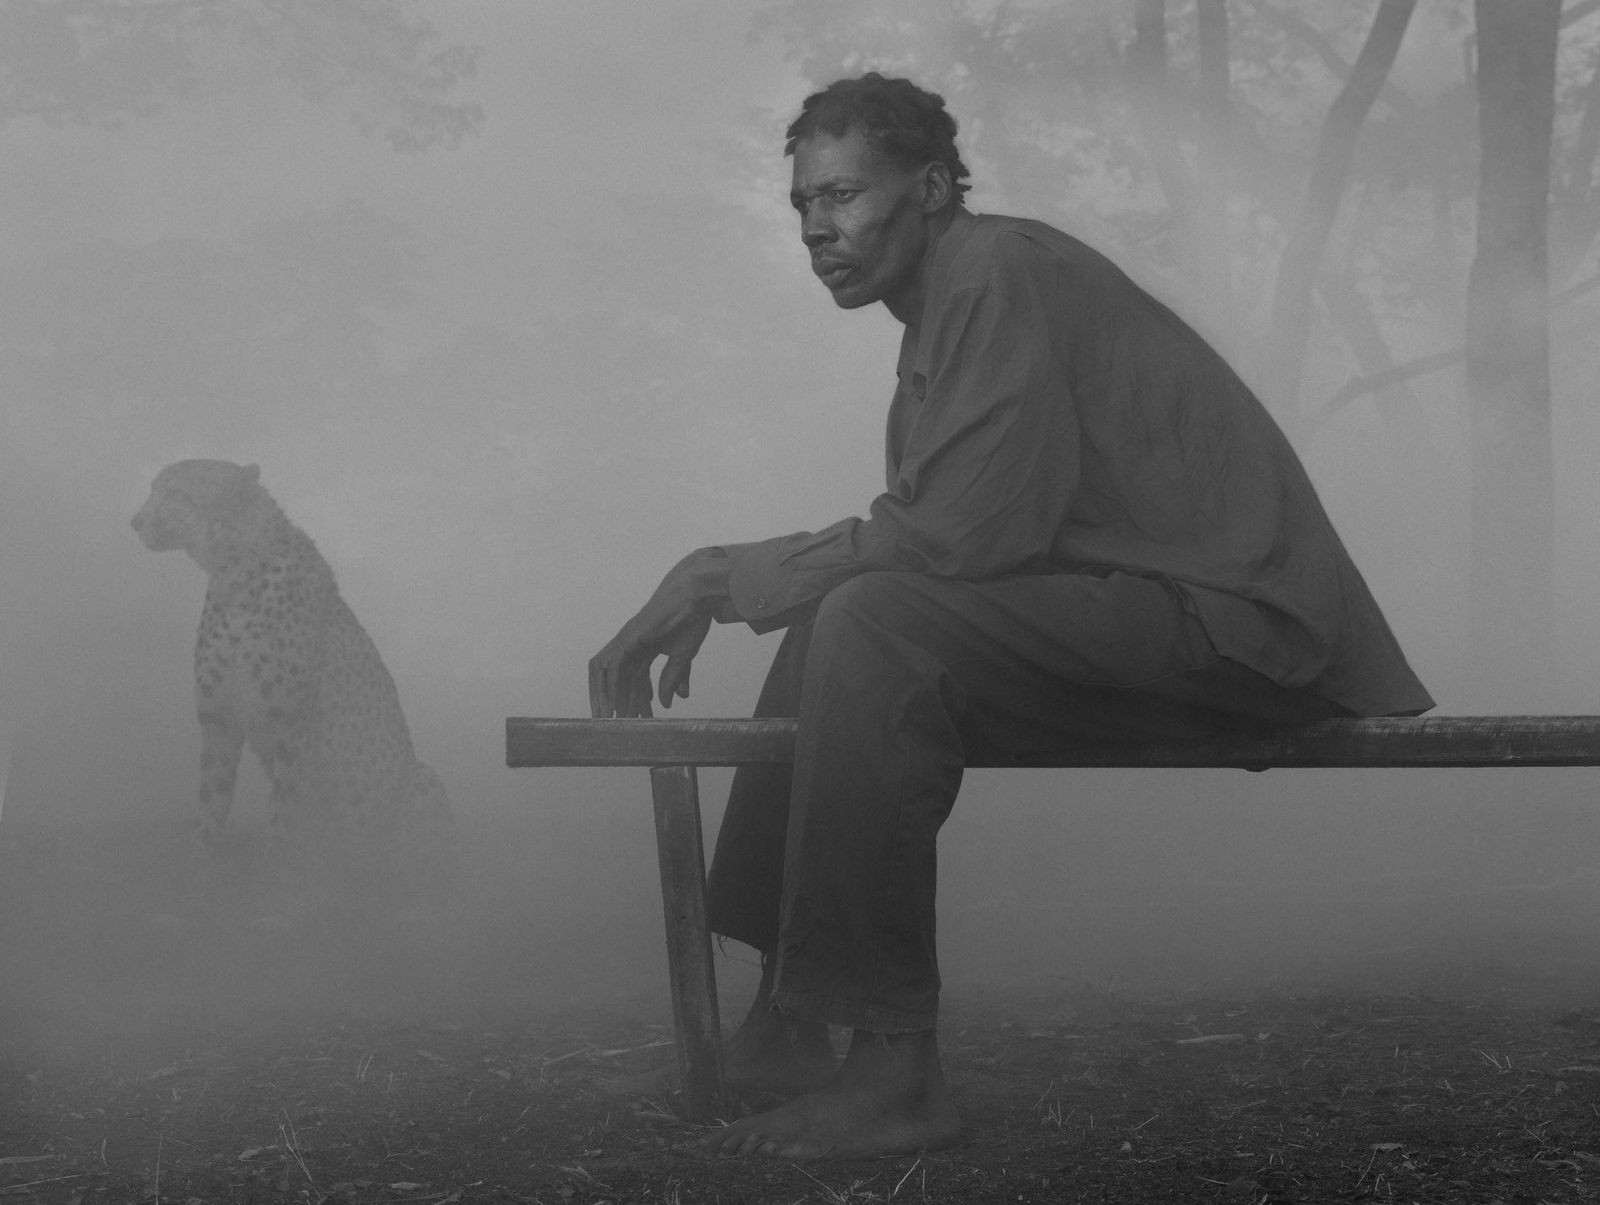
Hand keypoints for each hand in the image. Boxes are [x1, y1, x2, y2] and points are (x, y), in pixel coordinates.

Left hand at [589, 550, 727, 717]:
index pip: (633, 677)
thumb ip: (675, 677)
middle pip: (615, 677)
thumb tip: (672, 701)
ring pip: (606, 672)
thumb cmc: (691, 619)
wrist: (696, 597)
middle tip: (615, 725)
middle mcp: (630, 644)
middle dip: (614, 701)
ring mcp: (626, 639)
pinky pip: (614, 666)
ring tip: (609, 720)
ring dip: (606, 696)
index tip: (639, 718)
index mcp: (644, 647)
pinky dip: (612, 686)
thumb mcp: (684, 656)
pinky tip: (615, 704)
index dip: (635, 698)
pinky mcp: (628, 637)